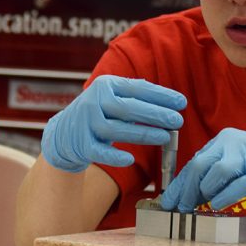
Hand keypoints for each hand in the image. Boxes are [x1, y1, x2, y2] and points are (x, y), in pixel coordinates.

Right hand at [41, 75, 185, 171]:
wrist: (63, 134)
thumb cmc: (100, 114)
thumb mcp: (113, 98)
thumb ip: (137, 97)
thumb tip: (172, 102)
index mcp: (106, 85)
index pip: (137, 88)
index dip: (161, 95)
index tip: (182, 102)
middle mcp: (94, 101)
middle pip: (128, 108)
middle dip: (156, 114)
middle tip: (178, 120)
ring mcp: (85, 123)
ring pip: (116, 130)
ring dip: (143, 134)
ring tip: (165, 137)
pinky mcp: (81, 145)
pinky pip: (100, 152)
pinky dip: (115, 156)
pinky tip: (130, 159)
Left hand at [160, 128, 245, 212]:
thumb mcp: (238, 162)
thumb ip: (216, 172)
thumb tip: (190, 194)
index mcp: (224, 139)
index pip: (194, 162)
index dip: (179, 184)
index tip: (168, 202)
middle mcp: (233, 143)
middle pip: (199, 166)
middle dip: (186, 191)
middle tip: (180, 209)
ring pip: (214, 174)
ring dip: (204, 194)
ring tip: (201, 207)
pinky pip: (235, 187)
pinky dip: (223, 198)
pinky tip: (218, 206)